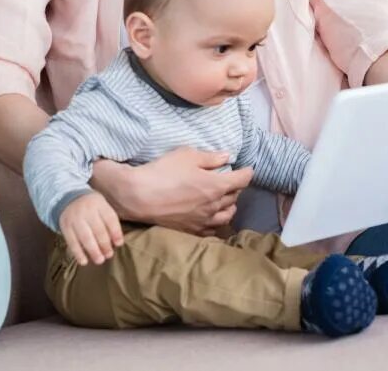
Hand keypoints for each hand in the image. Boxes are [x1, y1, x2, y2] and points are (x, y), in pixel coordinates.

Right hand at [58, 191, 123, 265]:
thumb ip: (109, 221)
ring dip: (94, 251)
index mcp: (99, 203)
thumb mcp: (101, 206)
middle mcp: (87, 209)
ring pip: (86, 237)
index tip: (119, 244)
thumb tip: (117, 242)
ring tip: (99, 260)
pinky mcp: (65, 226)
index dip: (116, 232)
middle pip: (98, 230)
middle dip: (105, 245)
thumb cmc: (91, 207)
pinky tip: (84, 261)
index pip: (110, 219)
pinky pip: (72, 242)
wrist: (67, 198)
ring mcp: (75, 218)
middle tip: (109, 255)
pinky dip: (78, 253)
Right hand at [92, 146, 252, 236]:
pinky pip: (212, 229)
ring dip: (230, 206)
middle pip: (235, 197)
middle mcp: (214, 205)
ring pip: (227, 215)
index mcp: (216, 185)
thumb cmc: (163, 172)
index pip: (242, 179)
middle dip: (236, 187)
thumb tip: (227, 157)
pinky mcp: (192, 230)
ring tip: (226, 200)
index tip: (248, 168)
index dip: (247, 172)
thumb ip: (210, 157)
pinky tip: (212, 217)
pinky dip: (217, 221)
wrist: (139, 197)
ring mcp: (203, 220)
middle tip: (232, 180)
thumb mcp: (186, 155)